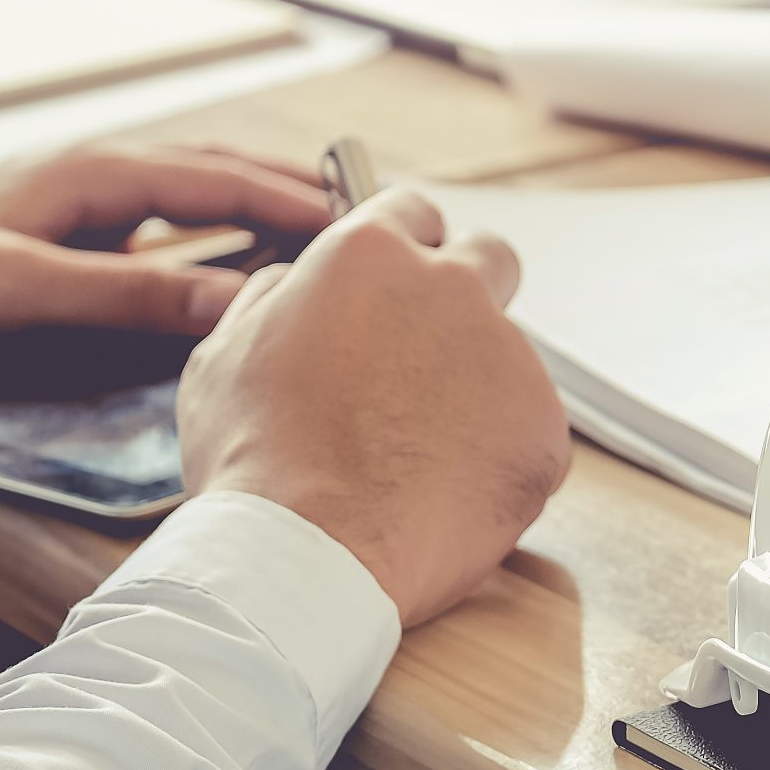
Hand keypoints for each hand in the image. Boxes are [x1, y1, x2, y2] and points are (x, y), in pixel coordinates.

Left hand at [0, 144, 335, 347]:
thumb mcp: (21, 288)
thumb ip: (129, 296)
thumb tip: (237, 304)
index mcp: (95, 174)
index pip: (220, 178)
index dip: (293, 201)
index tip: (360, 223)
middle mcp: (95, 173)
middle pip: (217, 167)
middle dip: (291, 185)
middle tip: (366, 213)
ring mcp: (79, 197)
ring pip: (192, 185)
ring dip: (256, 197)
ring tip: (320, 223)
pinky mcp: (64, 225)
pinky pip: (163, 215)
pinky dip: (213, 222)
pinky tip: (228, 252)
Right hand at [178, 189, 570, 625]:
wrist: (308, 557)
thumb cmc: (255, 462)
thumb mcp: (224, 355)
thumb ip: (272, 300)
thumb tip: (292, 283)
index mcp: (371, 257)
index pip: (410, 212)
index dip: (404, 244)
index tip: (402, 272)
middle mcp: (452, 289)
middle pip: (490, 258)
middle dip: (469, 291)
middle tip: (429, 352)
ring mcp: (509, 358)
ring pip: (507, 357)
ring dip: (474, 389)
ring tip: (414, 458)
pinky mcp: (544, 429)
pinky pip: (529, 430)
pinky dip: (499, 455)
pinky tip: (445, 493)